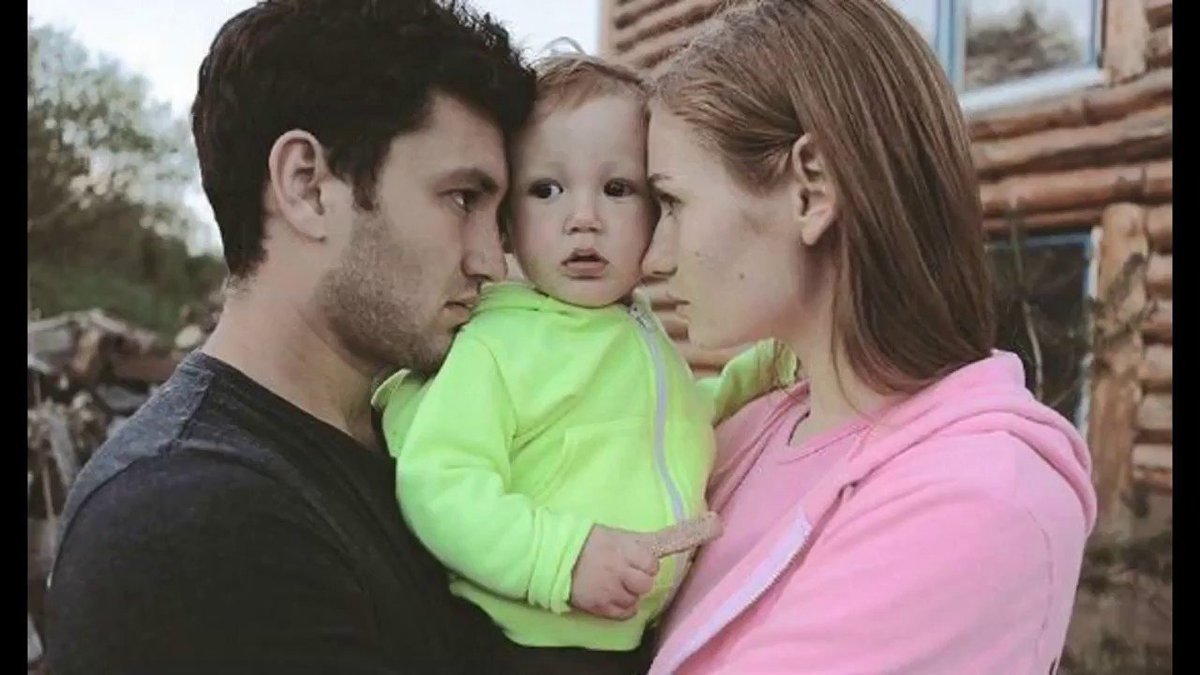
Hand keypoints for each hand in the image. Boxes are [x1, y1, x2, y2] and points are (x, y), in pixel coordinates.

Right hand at [570, 513, 722, 619]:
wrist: (553, 555)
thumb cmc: (582, 540)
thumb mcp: (611, 533)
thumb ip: (634, 542)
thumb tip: (661, 541)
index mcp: (624, 548)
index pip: (652, 563)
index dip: (648, 564)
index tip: (640, 563)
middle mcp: (620, 570)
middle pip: (646, 584)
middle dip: (641, 580)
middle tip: (630, 576)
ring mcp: (609, 590)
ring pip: (635, 600)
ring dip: (630, 594)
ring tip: (619, 587)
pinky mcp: (599, 606)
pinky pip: (623, 614)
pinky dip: (624, 608)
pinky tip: (616, 599)